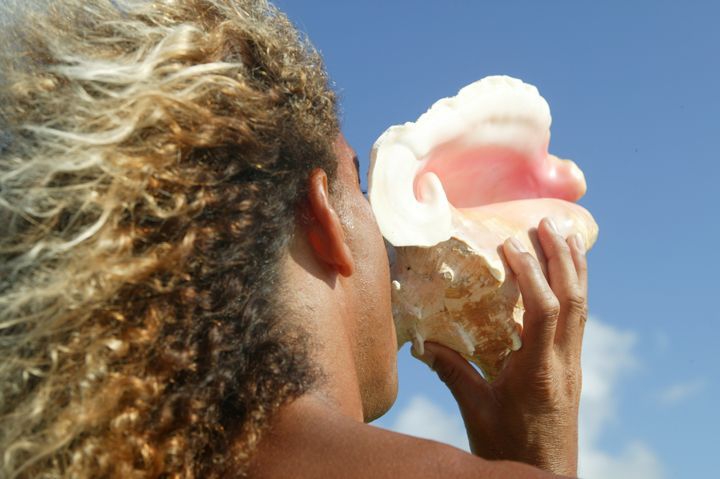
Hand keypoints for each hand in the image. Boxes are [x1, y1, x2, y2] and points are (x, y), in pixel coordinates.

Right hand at [414, 217, 587, 475]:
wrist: (546, 474)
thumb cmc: (508, 448)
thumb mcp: (476, 410)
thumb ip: (453, 372)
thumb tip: (423, 342)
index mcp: (538, 372)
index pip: (543, 313)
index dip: (531, 274)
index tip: (511, 244)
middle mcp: (563, 363)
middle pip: (573, 300)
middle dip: (562, 257)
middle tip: (547, 222)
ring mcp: (573, 364)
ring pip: (583, 307)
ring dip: (575, 267)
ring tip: (564, 233)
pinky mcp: (572, 366)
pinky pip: (579, 318)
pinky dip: (574, 287)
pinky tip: (566, 273)